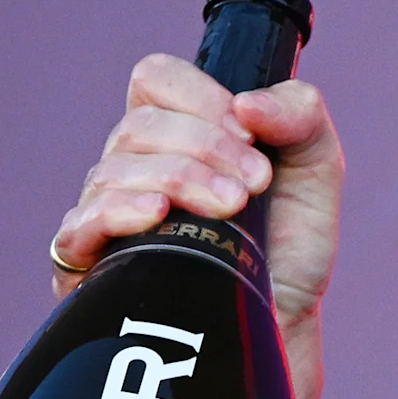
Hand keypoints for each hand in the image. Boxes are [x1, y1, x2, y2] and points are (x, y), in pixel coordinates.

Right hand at [52, 53, 343, 398]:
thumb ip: (301, 115)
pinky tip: (157, 215)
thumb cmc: (291, 245)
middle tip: (253, 186)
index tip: (252, 137)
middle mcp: (134, 164)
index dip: (203, 99)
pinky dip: (118, 211)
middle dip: (206, 148)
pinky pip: (80, 223)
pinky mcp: (92, 263)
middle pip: (139, 125)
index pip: (157, 79)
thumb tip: (246, 103)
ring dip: (179, 179)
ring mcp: (107, 211)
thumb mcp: (317, 170)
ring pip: (114, 169)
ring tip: (231, 210)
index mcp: (177, 132)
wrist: (282, 319)